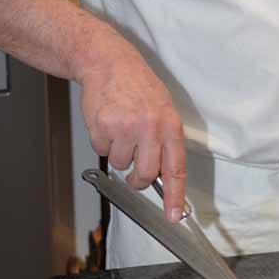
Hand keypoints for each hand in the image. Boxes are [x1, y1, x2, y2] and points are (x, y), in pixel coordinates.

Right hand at [79, 45, 186, 221]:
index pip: (176, 168)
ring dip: (119, 153)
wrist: (108, 62)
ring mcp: (125, 127)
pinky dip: (103, 142)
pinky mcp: (102, 127)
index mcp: (170, 125)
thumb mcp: (163, 108)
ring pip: (121, 165)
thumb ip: (166, 141)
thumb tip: (166, 176)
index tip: (174, 216)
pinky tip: (107, 122)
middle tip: (135, 171)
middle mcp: (150, 127)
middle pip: (146, 175)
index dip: (175, 196)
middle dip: (138, 179)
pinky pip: (102, 151)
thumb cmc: (138, 86)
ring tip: (121, 128)